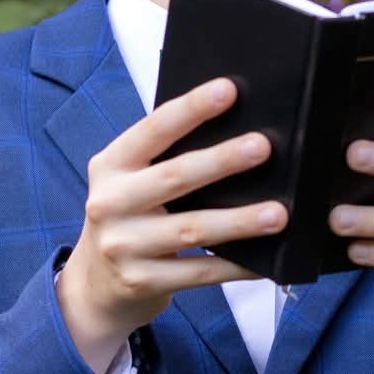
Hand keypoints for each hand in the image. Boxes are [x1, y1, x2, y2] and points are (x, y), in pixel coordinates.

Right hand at [57, 77, 286, 359]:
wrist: (95, 283)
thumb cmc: (128, 217)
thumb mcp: (129, 181)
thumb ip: (164, 159)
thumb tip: (234, 132)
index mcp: (110, 166)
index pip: (152, 130)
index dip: (190, 109)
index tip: (228, 90)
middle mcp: (110, 203)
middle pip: (174, 178)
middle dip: (221, 161)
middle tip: (262, 147)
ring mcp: (124, 246)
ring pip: (191, 229)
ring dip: (238, 221)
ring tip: (277, 213)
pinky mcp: (142, 281)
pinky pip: (198, 272)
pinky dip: (233, 266)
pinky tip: (262, 262)